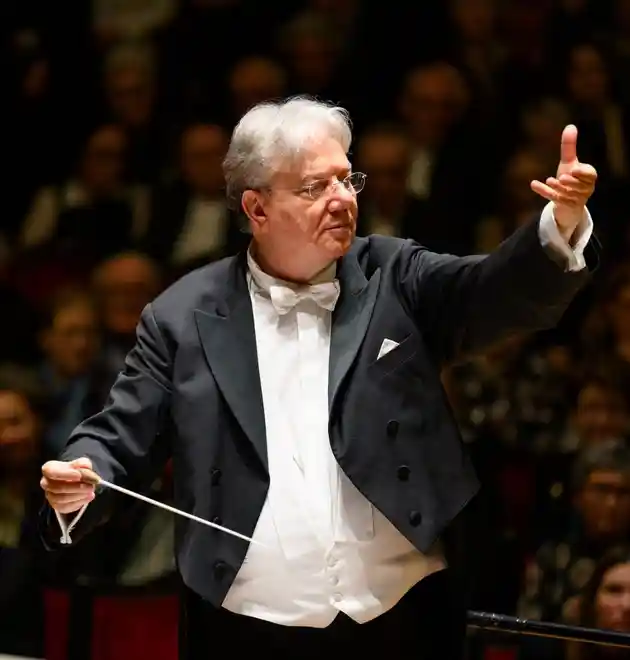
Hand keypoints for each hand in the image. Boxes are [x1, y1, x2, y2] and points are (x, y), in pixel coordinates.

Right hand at [41, 457, 95, 513]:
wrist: (76, 480)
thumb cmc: (77, 469)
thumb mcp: (82, 463)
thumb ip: (84, 465)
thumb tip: (87, 470)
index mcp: (49, 469)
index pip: (51, 472)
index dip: (65, 474)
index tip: (79, 476)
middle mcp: (46, 483)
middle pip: (58, 488)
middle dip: (77, 487)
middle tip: (91, 486)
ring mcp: (50, 496)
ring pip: (62, 499)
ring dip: (79, 495)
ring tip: (91, 491)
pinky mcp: (57, 506)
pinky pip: (66, 507)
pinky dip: (79, 502)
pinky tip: (89, 496)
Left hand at [530, 124, 596, 242]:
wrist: (567, 201)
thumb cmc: (571, 178)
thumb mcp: (569, 162)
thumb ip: (569, 146)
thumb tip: (570, 126)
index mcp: (589, 177)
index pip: (590, 175)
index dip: (583, 173)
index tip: (574, 169)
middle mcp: (584, 189)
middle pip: (579, 186)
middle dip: (571, 182)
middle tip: (562, 177)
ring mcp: (574, 199)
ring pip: (567, 195)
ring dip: (558, 188)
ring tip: (550, 180)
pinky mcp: (564, 206)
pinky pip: (554, 200)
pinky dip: (544, 192)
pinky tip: (534, 184)